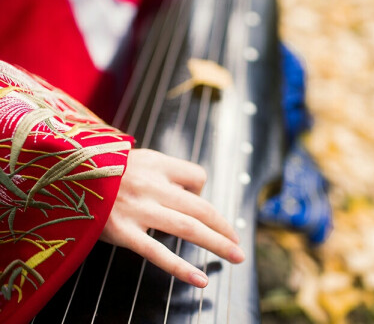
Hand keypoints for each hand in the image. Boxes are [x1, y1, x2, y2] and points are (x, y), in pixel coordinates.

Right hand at [100, 149, 244, 287]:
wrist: (69, 174)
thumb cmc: (109, 168)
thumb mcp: (140, 158)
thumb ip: (167, 172)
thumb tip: (192, 192)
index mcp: (158, 164)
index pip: (197, 177)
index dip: (202, 191)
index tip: (196, 201)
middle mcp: (153, 185)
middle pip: (201, 208)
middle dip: (224, 227)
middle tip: (239, 243)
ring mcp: (139, 210)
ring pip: (188, 228)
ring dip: (217, 243)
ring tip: (236, 256)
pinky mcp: (123, 232)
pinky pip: (157, 252)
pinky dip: (181, 268)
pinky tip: (199, 280)